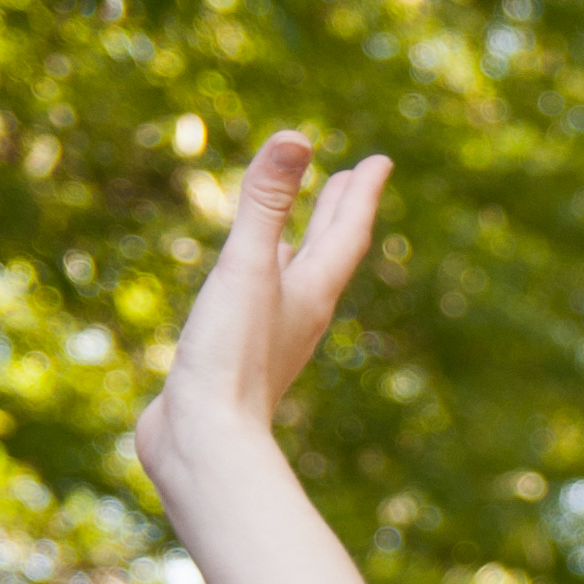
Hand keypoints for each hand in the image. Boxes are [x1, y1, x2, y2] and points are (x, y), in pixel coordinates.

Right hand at [133, 131, 389, 488]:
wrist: (204, 444)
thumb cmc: (229, 359)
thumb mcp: (246, 267)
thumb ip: (266, 204)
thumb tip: (298, 138)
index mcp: (309, 293)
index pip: (346, 234)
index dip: (362, 194)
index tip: (379, 161)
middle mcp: (296, 314)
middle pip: (327, 253)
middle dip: (339, 213)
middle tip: (351, 179)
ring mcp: (267, 338)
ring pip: (292, 280)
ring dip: (300, 246)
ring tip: (298, 228)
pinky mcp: (236, 359)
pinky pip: (257, 305)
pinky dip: (260, 279)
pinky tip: (243, 285)